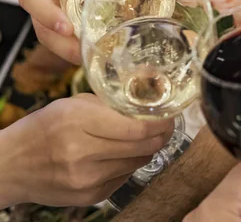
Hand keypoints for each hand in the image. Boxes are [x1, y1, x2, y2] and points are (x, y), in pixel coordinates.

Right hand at [0, 93, 173, 206]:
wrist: (13, 166)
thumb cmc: (44, 128)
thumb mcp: (73, 104)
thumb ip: (110, 105)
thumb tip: (148, 102)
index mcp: (78, 121)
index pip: (137, 128)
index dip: (161, 122)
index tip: (168, 115)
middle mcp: (82, 153)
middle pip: (144, 147)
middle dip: (161, 135)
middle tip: (164, 126)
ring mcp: (87, 179)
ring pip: (138, 162)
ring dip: (146, 149)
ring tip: (140, 139)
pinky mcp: (91, 196)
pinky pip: (126, 177)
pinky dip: (129, 164)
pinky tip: (118, 155)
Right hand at [19, 0, 155, 64]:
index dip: (46, 14)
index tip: (67, 27)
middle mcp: (42, 2)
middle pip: (44, 32)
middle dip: (68, 48)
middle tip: (97, 52)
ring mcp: (49, 16)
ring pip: (55, 43)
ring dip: (77, 54)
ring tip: (105, 58)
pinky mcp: (61, 24)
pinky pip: (66, 43)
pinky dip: (82, 51)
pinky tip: (105, 54)